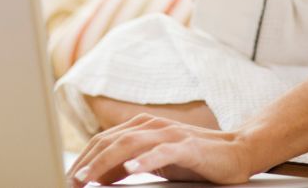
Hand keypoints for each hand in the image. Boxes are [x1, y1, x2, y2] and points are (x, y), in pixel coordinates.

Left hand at [66, 115, 256, 186]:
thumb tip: (100, 175)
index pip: (105, 140)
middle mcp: (154, 126)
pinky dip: (144, 160)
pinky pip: (162, 152)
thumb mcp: (156, 161)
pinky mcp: (188, 147)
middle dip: (88, 162)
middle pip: (112, 141)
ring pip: (130, 144)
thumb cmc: (195, 158)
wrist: (236, 152)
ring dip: (106, 162)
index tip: (71, 177)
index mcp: (144, 127)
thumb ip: (130, 163)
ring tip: (89, 177)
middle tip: (73, 181)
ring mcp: (171, 135)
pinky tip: (130, 169)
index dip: (85, 158)